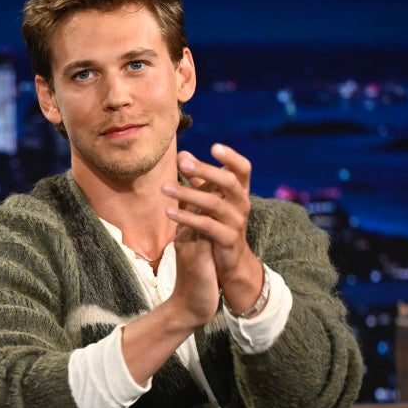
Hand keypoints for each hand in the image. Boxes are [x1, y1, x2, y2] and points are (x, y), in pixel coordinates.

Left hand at [163, 143, 264, 316]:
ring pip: (214, 204)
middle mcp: (242, 204)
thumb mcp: (212, 198)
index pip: (243, 169)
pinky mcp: (227, 239)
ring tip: (164, 188)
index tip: (214, 146)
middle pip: (228, 182)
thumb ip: (200, 177)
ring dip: (188, 193)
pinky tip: (169, 212)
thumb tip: (182, 153)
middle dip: (205, 170)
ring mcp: (237, 222)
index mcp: (240, 191)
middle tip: (181, 163)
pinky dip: (187, 217)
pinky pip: (206, 226)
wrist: (231, 261)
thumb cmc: (219, 223)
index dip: (231, 157)